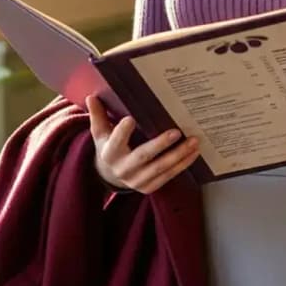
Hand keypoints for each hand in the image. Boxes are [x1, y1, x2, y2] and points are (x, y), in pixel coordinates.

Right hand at [86, 94, 200, 194]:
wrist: (110, 176)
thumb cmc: (109, 148)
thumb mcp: (100, 133)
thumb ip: (98, 116)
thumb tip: (91, 97)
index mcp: (110, 153)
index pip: (115, 141)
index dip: (122, 132)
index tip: (130, 119)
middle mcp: (123, 169)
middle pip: (143, 156)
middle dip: (161, 145)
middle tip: (176, 132)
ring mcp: (137, 181)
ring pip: (161, 168)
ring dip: (179, 155)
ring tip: (194, 142)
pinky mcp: (149, 188)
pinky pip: (168, 176)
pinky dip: (182, 165)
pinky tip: (194, 153)